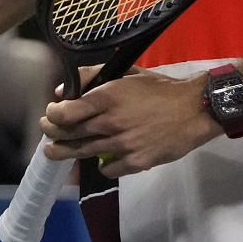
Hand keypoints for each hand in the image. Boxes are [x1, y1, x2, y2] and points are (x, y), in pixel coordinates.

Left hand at [38, 71, 216, 176]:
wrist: (195, 109)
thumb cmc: (160, 88)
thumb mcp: (126, 72)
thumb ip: (92, 76)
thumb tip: (63, 91)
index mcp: (106, 97)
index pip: (65, 112)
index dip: (53, 115)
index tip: (51, 114)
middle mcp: (110, 122)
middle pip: (70, 134)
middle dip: (53, 134)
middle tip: (47, 134)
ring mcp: (123, 144)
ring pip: (84, 152)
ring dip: (66, 153)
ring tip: (55, 152)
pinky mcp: (136, 162)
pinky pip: (108, 169)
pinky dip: (102, 166)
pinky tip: (101, 161)